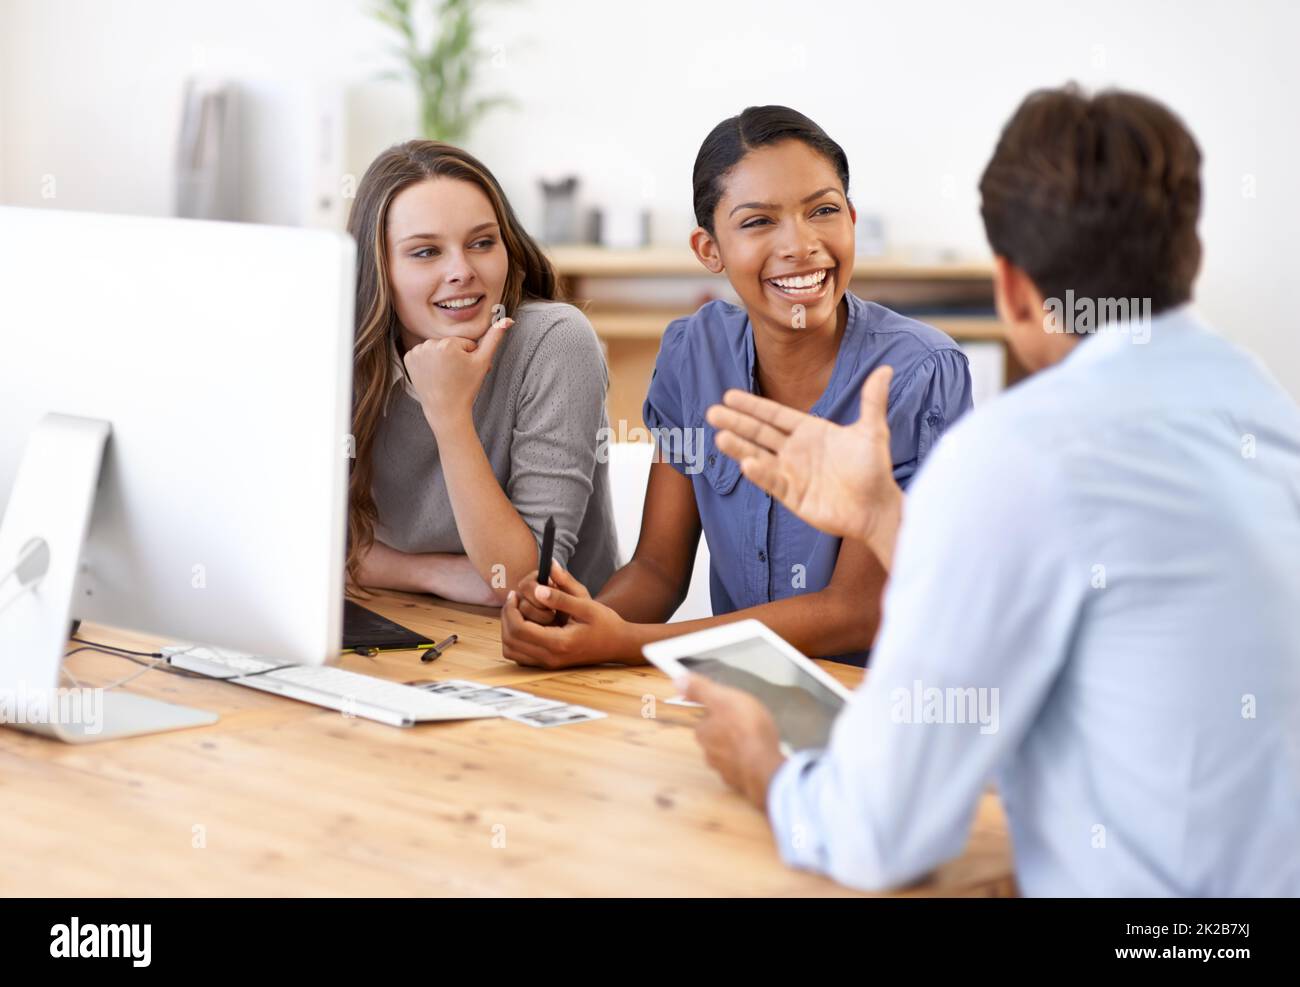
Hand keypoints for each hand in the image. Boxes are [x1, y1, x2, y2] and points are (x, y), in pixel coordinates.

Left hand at [404, 316, 512, 432]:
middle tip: (457, 375)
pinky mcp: (408, 358)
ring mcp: (416, 352)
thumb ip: (495, 338)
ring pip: (436, 348)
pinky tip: (432, 374)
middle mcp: (429, 344)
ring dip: (442, 358)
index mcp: (448, 343)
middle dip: (455, 357)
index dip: (469, 357)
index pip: (464, 343)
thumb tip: (508, 320)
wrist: (445, 410)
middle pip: (449, 344)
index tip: (465, 371)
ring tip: (445, 375)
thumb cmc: (466, 387)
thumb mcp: (483, 362)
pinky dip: (428, 362)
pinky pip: (423, 354)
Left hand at [500, 564, 630, 667]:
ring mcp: (548, 663)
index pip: (519, 629)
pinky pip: (520, 655)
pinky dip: (516, 639)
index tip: (515, 594)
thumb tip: (538, 588)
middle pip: (510, 640)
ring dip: (508, 629)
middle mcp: (550, 657)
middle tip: (514, 599)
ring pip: (511, 650)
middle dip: (507, 617)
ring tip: (518, 610)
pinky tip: (526, 623)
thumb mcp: (586, 605)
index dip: (511, 610)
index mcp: (558, 643)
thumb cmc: (605, 623)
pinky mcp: (548, 663)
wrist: (618, 644)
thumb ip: (561, 596)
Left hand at [679, 673, 784, 809]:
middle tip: (749, 721)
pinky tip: (763, 755)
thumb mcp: (722, 699)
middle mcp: (710, 754)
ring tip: (759, 738)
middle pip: (718, 737)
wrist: (765, 766)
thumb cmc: (745, 730)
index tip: (735, 707)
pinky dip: (752, 761)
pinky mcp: (742, 781)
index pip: (706, 719)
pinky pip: (745, 768)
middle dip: (731, 730)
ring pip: (732, 754)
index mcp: (703, 733)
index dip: (721, 710)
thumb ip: (700, 690)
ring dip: (742, 747)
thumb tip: (677, 681)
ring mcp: (726, 770)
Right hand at [705, 365, 902, 564]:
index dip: (753, 406)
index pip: (775, 416)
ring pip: (759, 456)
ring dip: (740, 447)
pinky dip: (760, 474)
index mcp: (810, 431)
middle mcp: (796, 450)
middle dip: (737, 422)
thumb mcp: (873, 432)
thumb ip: (872, 401)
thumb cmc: (875, 470)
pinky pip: (773, 482)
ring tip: (720, 436)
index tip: (730, 395)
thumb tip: (886, 368)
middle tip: (712, 412)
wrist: (877, 508)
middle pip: (760, 433)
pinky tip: (747, 464)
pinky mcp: (793, 496)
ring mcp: (792, 473)